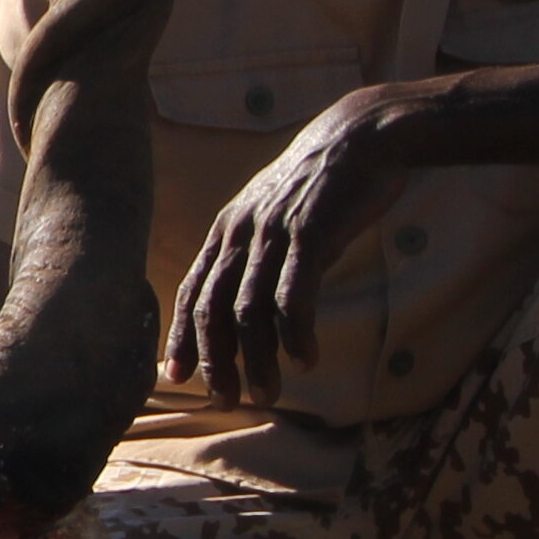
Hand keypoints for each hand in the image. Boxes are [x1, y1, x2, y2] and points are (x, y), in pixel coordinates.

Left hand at [163, 91, 416, 403]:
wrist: (361, 137)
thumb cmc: (320, 186)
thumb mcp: (273, 217)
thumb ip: (255, 255)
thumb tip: (245, 304)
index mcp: (226, 230)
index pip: (191, 292)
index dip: (182, 337)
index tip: (176, 378)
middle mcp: (241, 232)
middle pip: (214, 309)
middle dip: (216, 361)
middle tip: (226, 401)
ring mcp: (273, 233)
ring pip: (250, 310)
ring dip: (257, 359)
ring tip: (267, 393)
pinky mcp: (310, 233)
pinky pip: (293, 294)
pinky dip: (295, 333)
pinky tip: (305, 359)